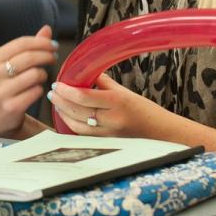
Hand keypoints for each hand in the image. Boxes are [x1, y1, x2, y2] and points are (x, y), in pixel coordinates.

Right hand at [0, 25, 57, 137]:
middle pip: (29, 57)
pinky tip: (37, 90)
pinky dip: (40, 90)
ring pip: (34, 74)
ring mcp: (0, 91)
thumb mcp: (12, 64)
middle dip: (47, 55)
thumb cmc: (7, 86)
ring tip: (43, 76)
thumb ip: (29, 47)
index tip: (54, 45)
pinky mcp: (10, 107)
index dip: (41, 42)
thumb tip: (47, 29)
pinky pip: (36, 92)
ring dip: (44, 75)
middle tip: (54, 58)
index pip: (21, 43)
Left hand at [49, 73, 173, 137]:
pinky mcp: (107, 143)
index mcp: (117, 101)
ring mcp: (109, 134)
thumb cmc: (145, 110)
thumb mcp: (124, 91)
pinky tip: (67, 116)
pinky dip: (72, 125)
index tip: (58, 84)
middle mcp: (112, 119)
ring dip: (63, 114)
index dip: (66, 91)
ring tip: (57, 103)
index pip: (84, 96)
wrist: (162, 133)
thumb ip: (103, 83)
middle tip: (53, 92)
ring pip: (77, 125)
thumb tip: (84, 72)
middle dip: (61, 101)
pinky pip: (84, 134)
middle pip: (77, 111)